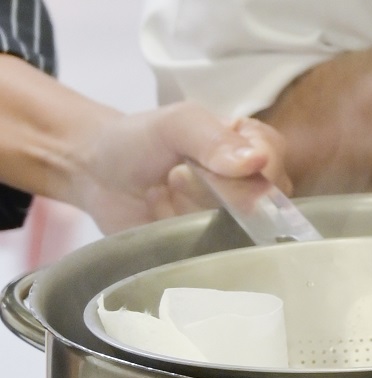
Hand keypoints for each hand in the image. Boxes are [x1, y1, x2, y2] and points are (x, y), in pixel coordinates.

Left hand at [71, 105, 286, 232]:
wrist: (90, 173)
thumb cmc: (137, 139)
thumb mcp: (175, 124)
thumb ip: (213, 138)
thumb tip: (255, 163)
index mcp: (249, 144)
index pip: (274, 159)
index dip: (256, 168)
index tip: (222, 170)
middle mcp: (247, 182)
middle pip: (263, 199)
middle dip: (218, 195)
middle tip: (176, 178)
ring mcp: (227, 218)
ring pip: (239, 229)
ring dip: (195, 214)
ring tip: (163, 194)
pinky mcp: (206, 247)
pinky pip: (215, 253)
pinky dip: (188, 239)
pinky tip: (162, 219)